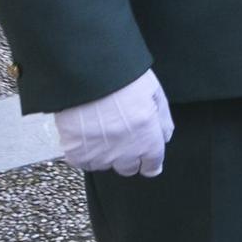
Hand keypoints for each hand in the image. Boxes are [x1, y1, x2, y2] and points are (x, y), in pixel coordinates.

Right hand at [53, 68, 174, 176]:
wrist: (88, 72)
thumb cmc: (122, 78)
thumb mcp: (154, 93)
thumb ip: (163, 120)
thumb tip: (165, 138)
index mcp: (147, 138)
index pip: (152, 165)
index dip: (149, 162)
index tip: (146, 160)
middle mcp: (125, 151)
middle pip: (128, 169)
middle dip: (127, 157)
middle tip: (121, 136)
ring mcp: (99, 153)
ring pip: (104, 166)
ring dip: (104, 154)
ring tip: (101, 129)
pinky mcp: (76, 151)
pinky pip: (82, 162)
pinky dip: (84, 152)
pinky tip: (85, 134)